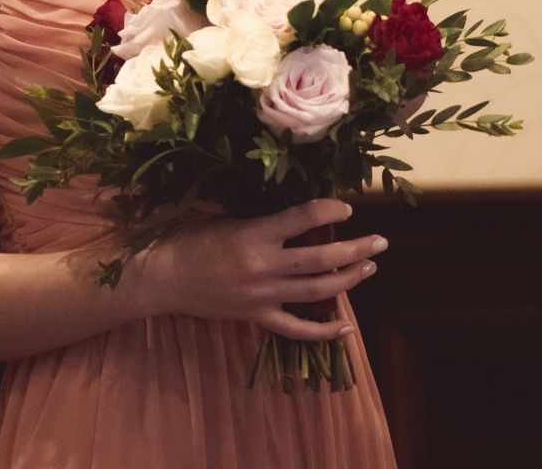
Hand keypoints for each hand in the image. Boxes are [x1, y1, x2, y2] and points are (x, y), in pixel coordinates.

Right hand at [125, 198, 385, 339]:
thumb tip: (295, 212)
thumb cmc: (186, 240)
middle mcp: (263, 267)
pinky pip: (296, 329)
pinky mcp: (256, 317)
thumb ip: (260, 217)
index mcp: (253, 234)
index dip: (330, 212)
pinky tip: (346, 329)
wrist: (161, 279)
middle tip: (380, 241)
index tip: (347, 209)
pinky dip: (323, 332)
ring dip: (348, 279)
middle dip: (356, 249)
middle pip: (321, 259)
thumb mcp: (222, 217)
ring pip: (317, 291)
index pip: (304, 218)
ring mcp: (261, 296)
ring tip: (369, 267)